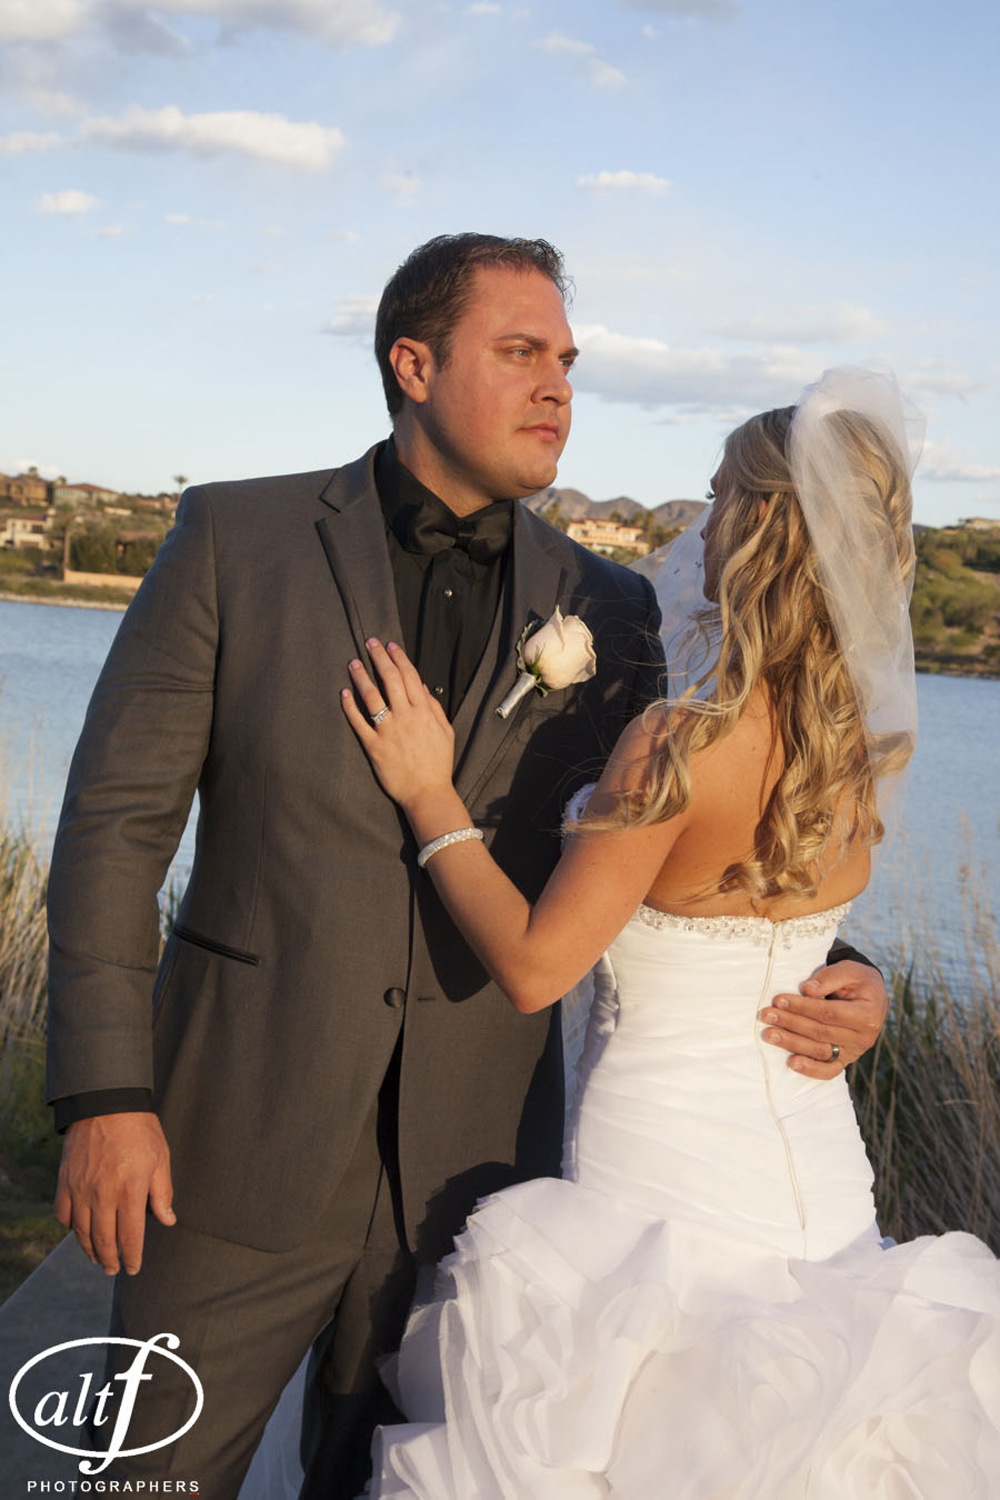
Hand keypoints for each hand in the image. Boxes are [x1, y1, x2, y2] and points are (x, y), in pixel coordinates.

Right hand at [54, 1112, 174, 1275]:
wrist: (106, 1103)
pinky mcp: (66, 1181)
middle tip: (113, 1269)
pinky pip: (63, 1213)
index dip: (132, 1256)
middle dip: (109, 1260)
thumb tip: (168, 1220)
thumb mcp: (161, 1158)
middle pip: (104, 1239)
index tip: (134, 1268)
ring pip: (82, 1231)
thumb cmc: (139, 1129)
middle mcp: (103, 1194)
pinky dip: (70, 1227)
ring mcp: (81, 1189)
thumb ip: (163, 1193)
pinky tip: (78, 1231)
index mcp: (130, 1190)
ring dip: (90, 1249)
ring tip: (97, 1258)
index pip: (130, 1236)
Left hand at [341, 639, 455, 809]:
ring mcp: (388, 731)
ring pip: (372, 697)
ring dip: (361, 677)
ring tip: (353, 662)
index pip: (410, 676)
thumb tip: (423, 686)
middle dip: (379, 658)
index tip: (390, 645)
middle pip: (390, 679)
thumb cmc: (438, 763)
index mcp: (423, 712)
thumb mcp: (446, 732)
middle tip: (370, 643)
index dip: (399, 658)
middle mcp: (405, 717)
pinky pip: (359, 722)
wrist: (427, 793)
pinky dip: (350, 706)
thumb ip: (434, 708)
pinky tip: (344, 693)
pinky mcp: (374, 747)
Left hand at [759, 960, 887, 1079]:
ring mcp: (854, 1052)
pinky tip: (791, 1063)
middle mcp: (863, 1038)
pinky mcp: (846, 1061)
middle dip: (790, 1023)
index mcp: (867, 1015)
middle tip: (766, 1015)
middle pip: (820, 1033)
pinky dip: (810, 1069)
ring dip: (792, 1043)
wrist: (872, 998)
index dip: (802, 1007)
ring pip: (820, 1051)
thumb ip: (830, 977)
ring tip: (769, 1034)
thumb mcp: (849, 970)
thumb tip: (807, 989)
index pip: (828, 1013)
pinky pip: (828, 1071)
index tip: (778, 999)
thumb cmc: (857, 981)